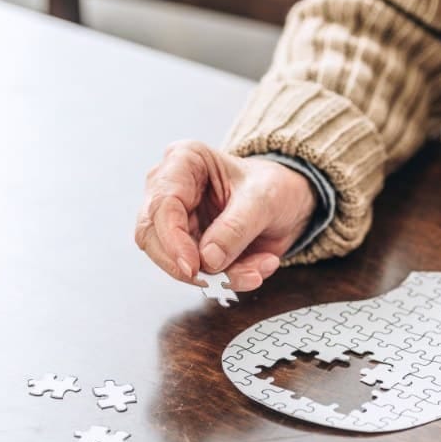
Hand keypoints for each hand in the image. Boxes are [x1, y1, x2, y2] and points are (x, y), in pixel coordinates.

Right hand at [135, 140, 316, 290]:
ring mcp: (177, 221)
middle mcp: (171, 189)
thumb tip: (208, 259)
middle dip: (186, 265)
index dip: (172, 240)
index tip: (194, 266)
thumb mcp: (264, 199)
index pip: (162, 204)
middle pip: (152, 236)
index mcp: (184, 161)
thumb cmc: (273, 186)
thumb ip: (236, 228)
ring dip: (216, 276)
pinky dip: (228, 279)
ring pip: (174, 261)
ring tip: (256, 271)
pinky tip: (257, 269)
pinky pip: (198, 273)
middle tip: (217, 280)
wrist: (288, 202)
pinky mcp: (189, 246)